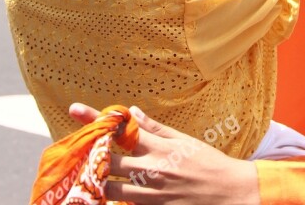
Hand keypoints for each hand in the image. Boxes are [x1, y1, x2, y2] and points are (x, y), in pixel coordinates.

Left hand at [68, 104, 258, 204]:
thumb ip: (155, 129)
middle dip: (90, 155)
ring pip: (110, 189)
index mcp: (159, 147)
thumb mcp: (184, 140)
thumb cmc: (209, 163)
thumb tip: (131, 112)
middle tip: (79, 152)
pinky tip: (108, 194)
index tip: (74, 109)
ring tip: (88, 176)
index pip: (120, 129)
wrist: (230, 193)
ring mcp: (152, 194)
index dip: (95, 120)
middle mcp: (152, 170)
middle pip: (107, 161)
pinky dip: (115, 200)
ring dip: (97, 182)